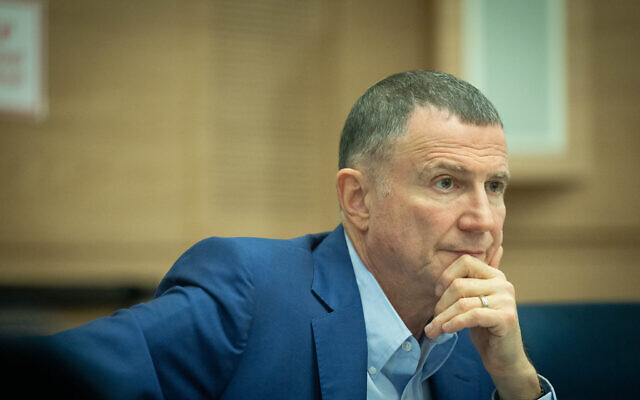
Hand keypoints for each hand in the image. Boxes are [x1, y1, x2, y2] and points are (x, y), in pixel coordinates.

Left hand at [424, 248, 541, 399]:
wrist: (504, 357)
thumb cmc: (483, 328)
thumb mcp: (472, 302)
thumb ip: (465, 284)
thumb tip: (446, 272)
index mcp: (494, 275)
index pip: (465, 261)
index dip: (446, 276)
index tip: (437, 294)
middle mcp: (503, 284)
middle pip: (459, 285)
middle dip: (441, 304)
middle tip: (434, 320)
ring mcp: (506, 300)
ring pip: (462, 303)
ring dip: (443, 318)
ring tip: (433, 330)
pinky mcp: (506, 318)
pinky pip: (473, 316)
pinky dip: (455, 323)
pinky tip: (447, 330)